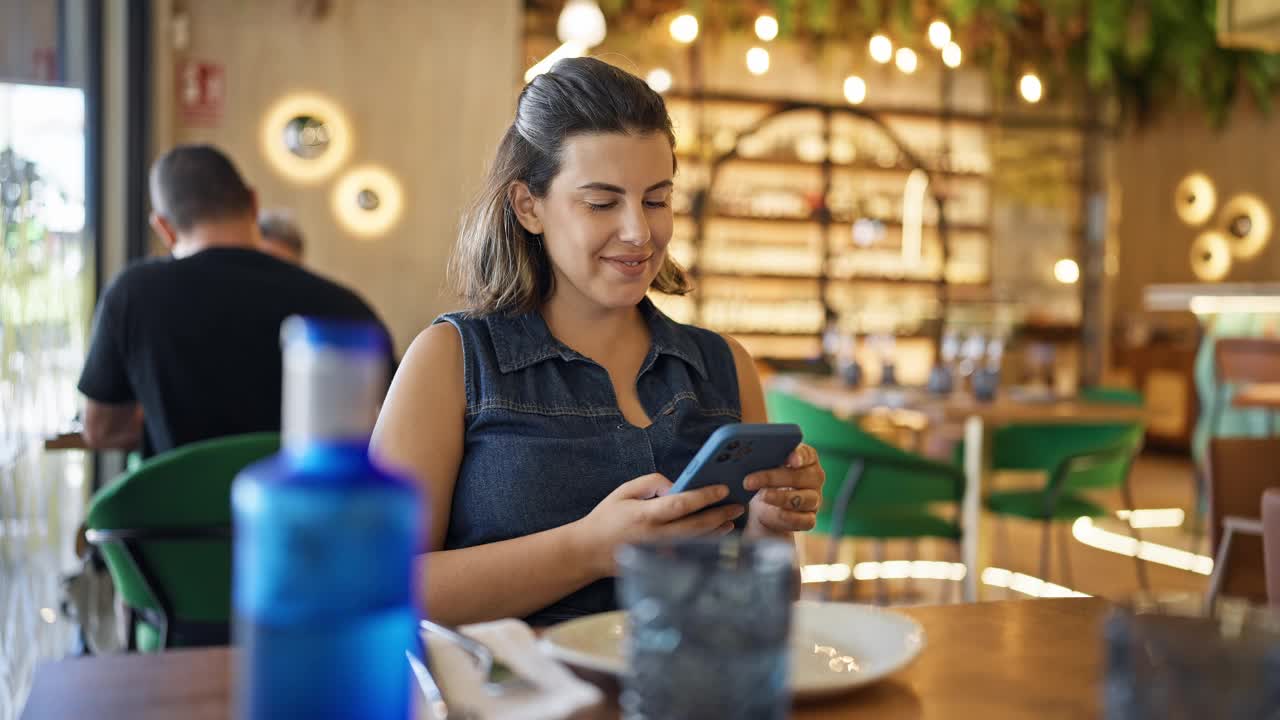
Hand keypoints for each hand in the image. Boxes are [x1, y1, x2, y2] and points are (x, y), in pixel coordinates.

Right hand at [571, 473, 745, 577]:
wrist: (590, 551)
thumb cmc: (607, 517)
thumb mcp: (624, 491)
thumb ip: (652, 483)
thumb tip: (678, 486)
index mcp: (645, 515)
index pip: (681, 504)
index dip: (704, 496)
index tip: (722, 488)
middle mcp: (656, 536)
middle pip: (696, 526)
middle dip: (720, 514)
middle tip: (738, 505)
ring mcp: (660, 552)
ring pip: (696, 541)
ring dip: (717, 530)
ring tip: (732, 518)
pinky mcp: (661, 562)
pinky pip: (689, 550)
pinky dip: (705, 541)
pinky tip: (717, 532)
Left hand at [743, 443, 823, 537]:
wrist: (766, 506)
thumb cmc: (768, 479)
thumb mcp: (765, 466)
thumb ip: (762, 458)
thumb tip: (745, 455)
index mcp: (807, 459)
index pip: (807, 454)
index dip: (799, 456)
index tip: (791, 460)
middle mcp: (814, 478)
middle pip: (800, 477)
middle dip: (773, 478)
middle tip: (749, 481)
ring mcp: (814, 499)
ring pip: (804, 499)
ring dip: (781, 498)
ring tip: (762, 497)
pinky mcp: (809, 518)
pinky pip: (804, 520)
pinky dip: (788, 518)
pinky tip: (770, 515)